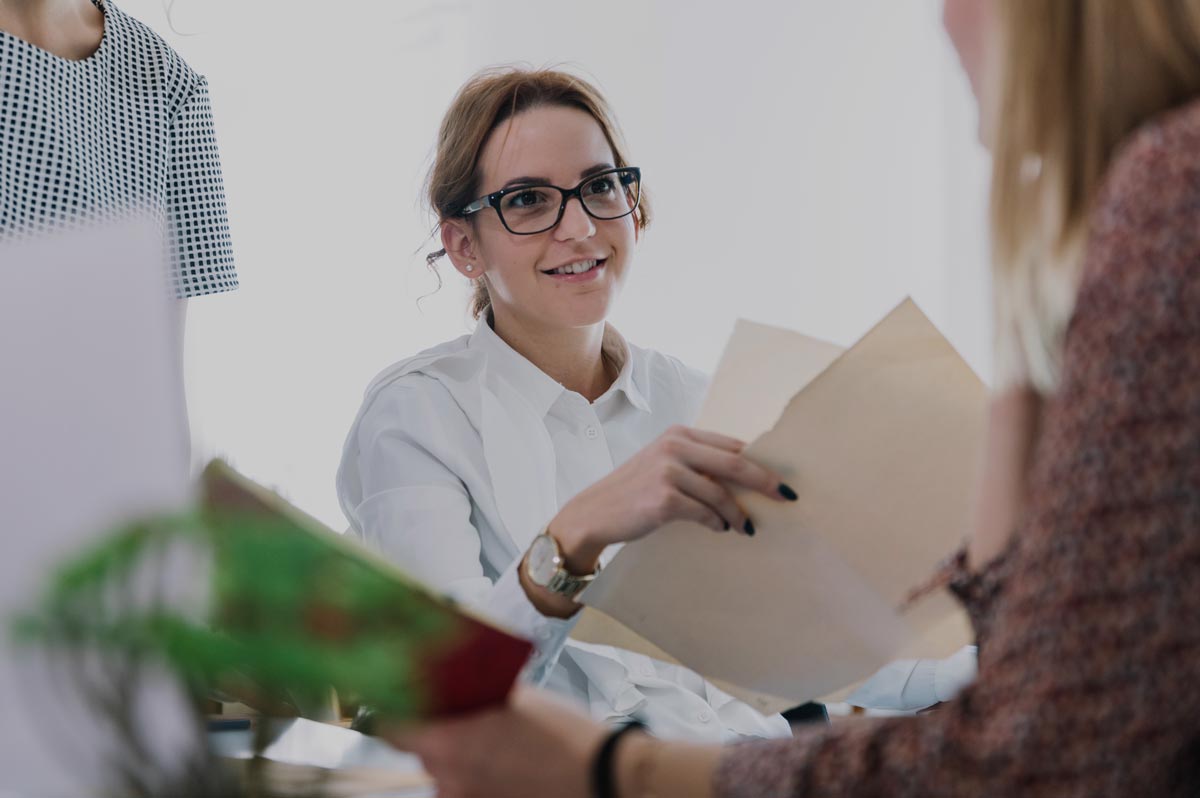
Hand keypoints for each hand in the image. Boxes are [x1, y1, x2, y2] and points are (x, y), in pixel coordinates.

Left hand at [386, 687, 605, 797]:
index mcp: (449, 746)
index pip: (393, 729)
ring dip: (459, 753)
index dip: (393, 710)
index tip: (396, 698)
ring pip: (446, 771)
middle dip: (437, 728)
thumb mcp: (518, 697)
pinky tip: (504, 759)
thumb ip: (477, 693)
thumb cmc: (565, 736)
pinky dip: (478, 773)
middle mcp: (450, 781)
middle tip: (460, 710)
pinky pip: (468, 787)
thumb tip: (457, 684)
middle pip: (422, 749)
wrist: (602, 775)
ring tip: (493, 737)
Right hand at [552, 425, 796, 569]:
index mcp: (679, 434)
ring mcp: (668, 471)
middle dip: (765, 482)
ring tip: (744, 527)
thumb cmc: (634, 493)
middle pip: (735, 464)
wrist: (594, 514)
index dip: (761, 462)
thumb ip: (698, 464)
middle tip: (786, 498)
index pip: (732, 446)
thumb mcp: (664, 466)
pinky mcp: (664, 498)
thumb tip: (747, 479)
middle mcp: (674, 446)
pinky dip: (716, 523)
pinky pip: (704, 513)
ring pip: (721, 494)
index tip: (782, 480)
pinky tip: (720, 530)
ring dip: (737, 514)